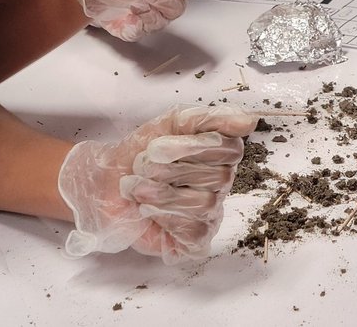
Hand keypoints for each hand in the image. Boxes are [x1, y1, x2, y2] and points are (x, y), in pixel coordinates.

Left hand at [58, 104, 257, 263]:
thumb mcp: (172, 122)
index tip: (157, 146)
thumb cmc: (141, 152)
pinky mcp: (195, 239)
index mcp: (221, 154)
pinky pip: (195, 230)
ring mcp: (210, 213)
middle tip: (142, 166)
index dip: (193, 148)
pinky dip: (166, 217)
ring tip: (136, 187)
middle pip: (218, 177)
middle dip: (171, 170)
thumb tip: (250, 121)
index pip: (231, 150)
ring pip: (205, 203)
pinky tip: (147, 211)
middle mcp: (221, 183)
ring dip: (162, 194)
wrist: (105, 184)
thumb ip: (210, 118)